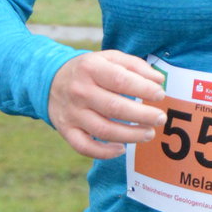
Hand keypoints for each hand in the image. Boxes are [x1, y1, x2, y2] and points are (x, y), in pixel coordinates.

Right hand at [48, 51, 167, 160]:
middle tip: (160, 119)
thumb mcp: (109, 58)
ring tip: (149, 134)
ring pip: (104, 130)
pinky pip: (84, 147)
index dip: (143, 89)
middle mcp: (79, 91)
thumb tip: (158, 80)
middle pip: (114, 108)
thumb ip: (135, 66)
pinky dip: (104, 152)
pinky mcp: (66, 130)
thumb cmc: (90, 70)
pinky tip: (121, 149)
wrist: (50, 80)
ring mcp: (72, 113)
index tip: (160, 95)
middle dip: (142, 116)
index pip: (121, 80)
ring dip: (130, 135)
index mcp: (91, 68)